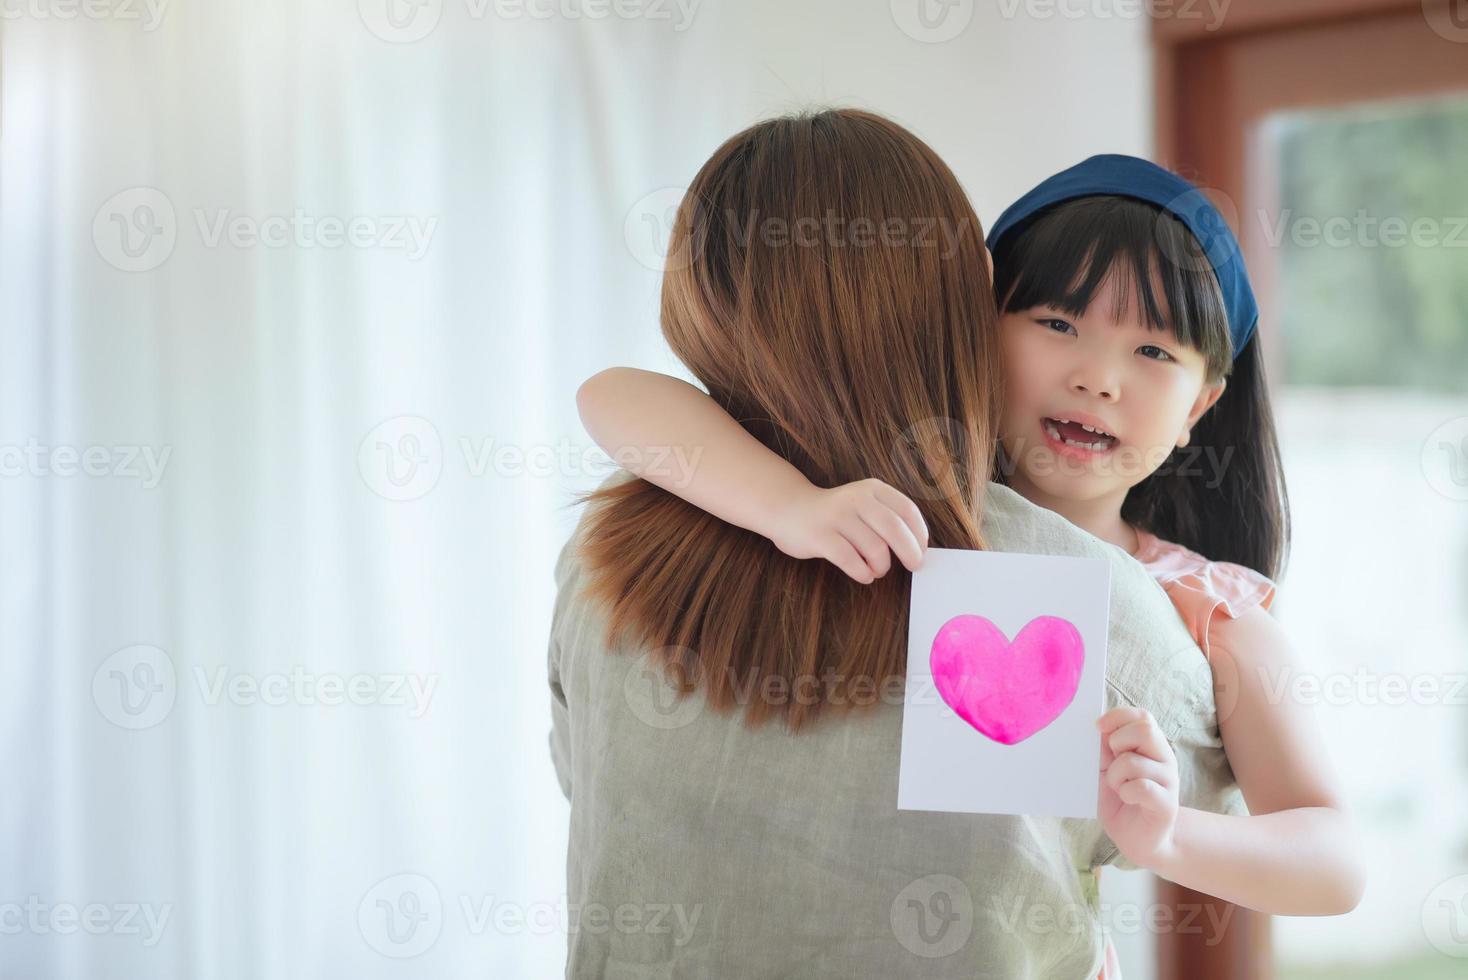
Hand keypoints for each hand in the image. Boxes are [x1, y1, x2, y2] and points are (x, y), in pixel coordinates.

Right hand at [766, 478, 927, 582]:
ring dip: (882, 566)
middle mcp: (856, 499)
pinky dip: (863, 572)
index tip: (921, 550)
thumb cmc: (835, 515)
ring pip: (874, 548)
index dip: (919, 534)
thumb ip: (888, 518)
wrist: (790, 509)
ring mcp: (836, 517)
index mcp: (872, 489)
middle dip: (910, 552)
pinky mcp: (820, 536)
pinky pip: (850, 560)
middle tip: (914, 566)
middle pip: (894, 529)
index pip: (907, 510)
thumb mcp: (864, 504)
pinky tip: (864, 575)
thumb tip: (917, 548)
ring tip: (877, 570)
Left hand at [1097, 706, 1180, 868]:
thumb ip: (1104, 747)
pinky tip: (1128, 799)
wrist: (1138, 839)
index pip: (1143, 716)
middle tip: (1112, 762)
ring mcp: (1169, 780)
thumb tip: (1096, 726)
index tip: (1098, 727)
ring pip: (1133, 761)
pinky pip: (1141, 787)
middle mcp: (1165, 758)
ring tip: (1118, 788)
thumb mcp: (1106, 769)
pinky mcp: (1167, 803)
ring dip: (1115, 776)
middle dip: (1117, 743)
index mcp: (1151, 746)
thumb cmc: (1120, 800)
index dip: (1119, 716)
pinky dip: (1126, 792)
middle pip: (1145, 729)